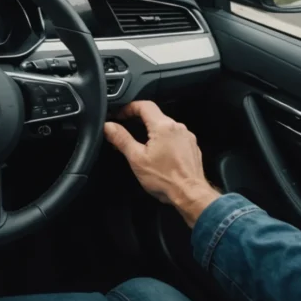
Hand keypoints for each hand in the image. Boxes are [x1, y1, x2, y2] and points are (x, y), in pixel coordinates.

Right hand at [103, 101, 220, 227]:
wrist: (191, 194)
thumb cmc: (164, 178)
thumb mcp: (136, 158)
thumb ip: (121, 139)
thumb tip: (108, 126)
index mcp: (163, 126)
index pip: (144, 105)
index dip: (129, 107)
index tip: (120, 115)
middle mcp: (178, 127)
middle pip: (155, 115)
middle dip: (139, 120)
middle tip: (126, 129)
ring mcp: (187, 137)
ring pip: (165, 127)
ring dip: (152, 131)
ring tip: (140, 144)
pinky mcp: (192, 147)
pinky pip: (175, 137)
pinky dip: (164, 140)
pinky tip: (158, 154)